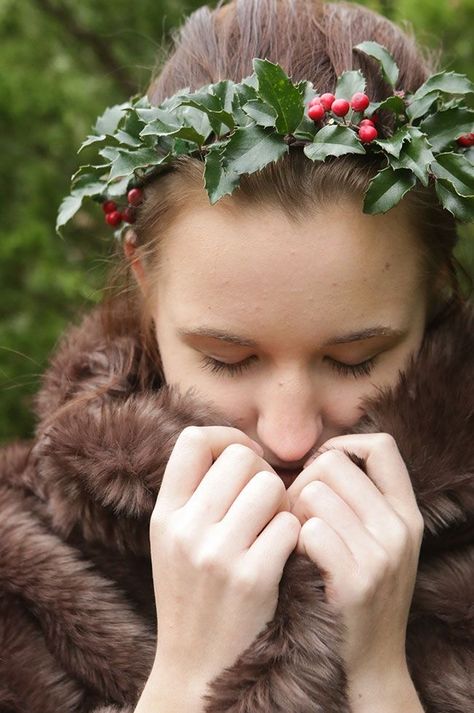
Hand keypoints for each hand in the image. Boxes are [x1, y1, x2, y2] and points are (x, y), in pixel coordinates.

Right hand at [148, 426, 299, 690]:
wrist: (197, 668)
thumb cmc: (193, 595)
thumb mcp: (174, 542)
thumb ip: (195, 495)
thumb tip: (236, 446)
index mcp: (165, 515)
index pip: (193, 440)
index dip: (226, 437)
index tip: (243, 457)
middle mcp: (185, 529)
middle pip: (241, 457)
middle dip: (262, 472)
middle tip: (264, 502)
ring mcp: (217, 554)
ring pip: (270, 485)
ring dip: (282, 503)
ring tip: (274, 527)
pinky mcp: (252, 578)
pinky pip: (289, 525)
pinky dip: (293, 535)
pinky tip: (283, 554)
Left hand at [286, 433, 423, 684]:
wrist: (370, 662)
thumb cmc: (358, 591)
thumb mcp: (379, 541)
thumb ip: (360, 499)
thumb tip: (318, 454)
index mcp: (406, 513)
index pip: (381, 446)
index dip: (342, 446)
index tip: (320, 471)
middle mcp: (400, 528)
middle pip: (334, 463)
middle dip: (303, 480)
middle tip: (296, 511)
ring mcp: (381, 555)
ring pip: (315, 493)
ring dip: (292, 511)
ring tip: (292, 536)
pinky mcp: (357, 581)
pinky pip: (309, 530)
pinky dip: (293, 541)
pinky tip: (295, 559)